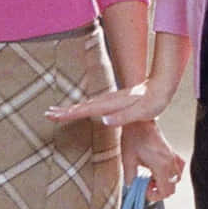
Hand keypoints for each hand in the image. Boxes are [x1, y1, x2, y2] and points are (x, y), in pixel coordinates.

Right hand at [45, 80, 165, 129]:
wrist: (159, 88)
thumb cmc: (153, 101)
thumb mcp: (141, 111)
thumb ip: (123, 117)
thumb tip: (104, 121)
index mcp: (110, 104)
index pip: (85, 110)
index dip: (68, 113)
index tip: (54, 115)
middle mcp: (107, 100)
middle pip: (80, 106)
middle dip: (63, 110)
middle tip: (48, 113)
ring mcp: (108, 99)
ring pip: (84, 105)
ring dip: (70, 109)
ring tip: (57, 112)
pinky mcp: (111, 101)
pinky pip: (91, 106)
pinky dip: (81, 108)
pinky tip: (78, 111)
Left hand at [121, 120, 185, 202]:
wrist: (139, 122)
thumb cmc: (134, 137)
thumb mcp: (128, 160)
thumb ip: (130, 177)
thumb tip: (132, 187)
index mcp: (161, 165)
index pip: (165, 191)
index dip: (154, 196)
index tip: (144, 190)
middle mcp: (170, 162)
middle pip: (172, 188)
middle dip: (158, 190)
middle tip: (146, 184)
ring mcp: (173, 157)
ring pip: (175, 179)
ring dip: (164, 182)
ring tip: (151, 177)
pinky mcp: (172, 153)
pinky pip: (178, 168)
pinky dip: (171, 173)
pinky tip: (160, 170)